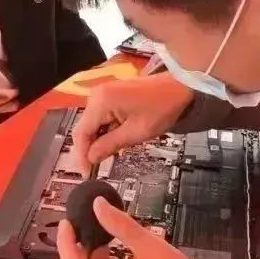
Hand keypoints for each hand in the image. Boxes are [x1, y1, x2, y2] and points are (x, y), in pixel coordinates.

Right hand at [73, 73, 193, 175]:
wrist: (178, 86)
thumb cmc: (162, 107)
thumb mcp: (137, 132)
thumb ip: (110, 145)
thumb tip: (92, 158)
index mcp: (102, 101)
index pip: (81, 133)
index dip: (81, 155)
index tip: (86, 172)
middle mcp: (97, 95)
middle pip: (84, 128)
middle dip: (88, 149)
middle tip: (94, 168)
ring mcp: (103, 93)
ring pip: (91, 124)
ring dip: (97, 141)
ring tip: (107, 157)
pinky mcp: (109, 95)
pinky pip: (100, 117)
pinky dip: (104, 131)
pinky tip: (113, 142)